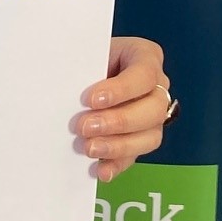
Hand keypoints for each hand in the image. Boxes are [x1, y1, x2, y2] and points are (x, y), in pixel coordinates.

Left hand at [73, 35, 169, 182]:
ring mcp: (153, 116)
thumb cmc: (88, 56)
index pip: (143, 75)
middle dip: (118, 121)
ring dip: (118, 146)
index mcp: (146, 57)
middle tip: (84, 126)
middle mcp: (157, 88)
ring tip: (89, 148)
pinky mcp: (141, 139)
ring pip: (150, 137)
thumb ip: (85, 65)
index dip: (120, 90)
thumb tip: (64, 84)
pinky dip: (117, 164)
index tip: (90, 99)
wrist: (86, 69)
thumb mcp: (89, 51)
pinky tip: (100, 170)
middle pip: (153, 109)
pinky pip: (136, 157)